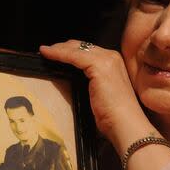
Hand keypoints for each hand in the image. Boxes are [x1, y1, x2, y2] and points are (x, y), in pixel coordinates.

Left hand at [40, 40, 155, 152]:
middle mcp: (112, 57)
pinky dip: (58, 53)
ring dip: (58, 48)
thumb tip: (73, 80)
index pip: (89, 51)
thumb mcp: (101, 94)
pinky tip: (47, 53)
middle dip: (64, 47)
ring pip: (76, 49)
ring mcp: (106, 60)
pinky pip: (72, 56)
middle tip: (48, 51)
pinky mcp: (98, 66)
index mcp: (114, 63)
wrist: (125, 123)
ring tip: (44, 51)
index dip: (71, 50)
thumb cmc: (115, 116)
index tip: (55, 53)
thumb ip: (91, 83)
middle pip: (82, 46)